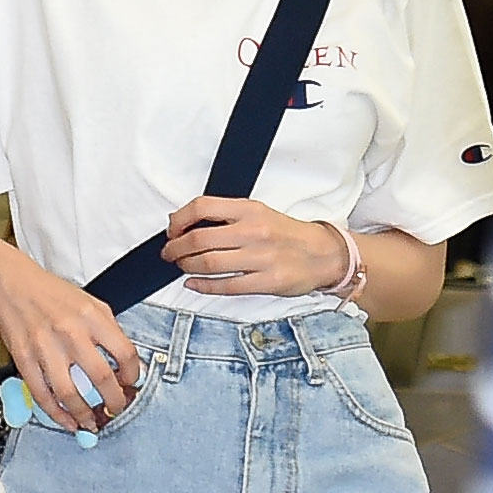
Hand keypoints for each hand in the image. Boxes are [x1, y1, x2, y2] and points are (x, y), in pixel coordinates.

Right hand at [0, 256, 142, 433]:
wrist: (13, 286)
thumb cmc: (52, 294)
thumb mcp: (91, 303)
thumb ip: (109, 330)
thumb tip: (126, 361)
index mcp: (91, 316)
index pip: (125, 352)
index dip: (133, 374)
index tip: (132, 383)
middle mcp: (70, 332)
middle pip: (101, 377)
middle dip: (114, 401)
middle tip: (117, 408)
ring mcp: (46, 348)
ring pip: (70, 393)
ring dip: (84, 415)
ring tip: (92, 422)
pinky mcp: (25, 360)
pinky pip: (42, 394)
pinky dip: (56, 413)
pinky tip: (66, 420)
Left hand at [162, 197, 348, 296]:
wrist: (323, 254)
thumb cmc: (286, 234)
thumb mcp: (259, 213)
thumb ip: (226, 217)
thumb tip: (185, 222)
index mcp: (250, 210)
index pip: (203, 206)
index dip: (179, 219)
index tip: (172, 229)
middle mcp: (254, 231)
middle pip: (199, 239)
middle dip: (176, 248)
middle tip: (169, 253)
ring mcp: (261, 258)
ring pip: (208, 264)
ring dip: (187, 266)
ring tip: (181, 266)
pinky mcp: (266, 282)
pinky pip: (225, 286)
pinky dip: (203, 286)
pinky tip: (193, 283)